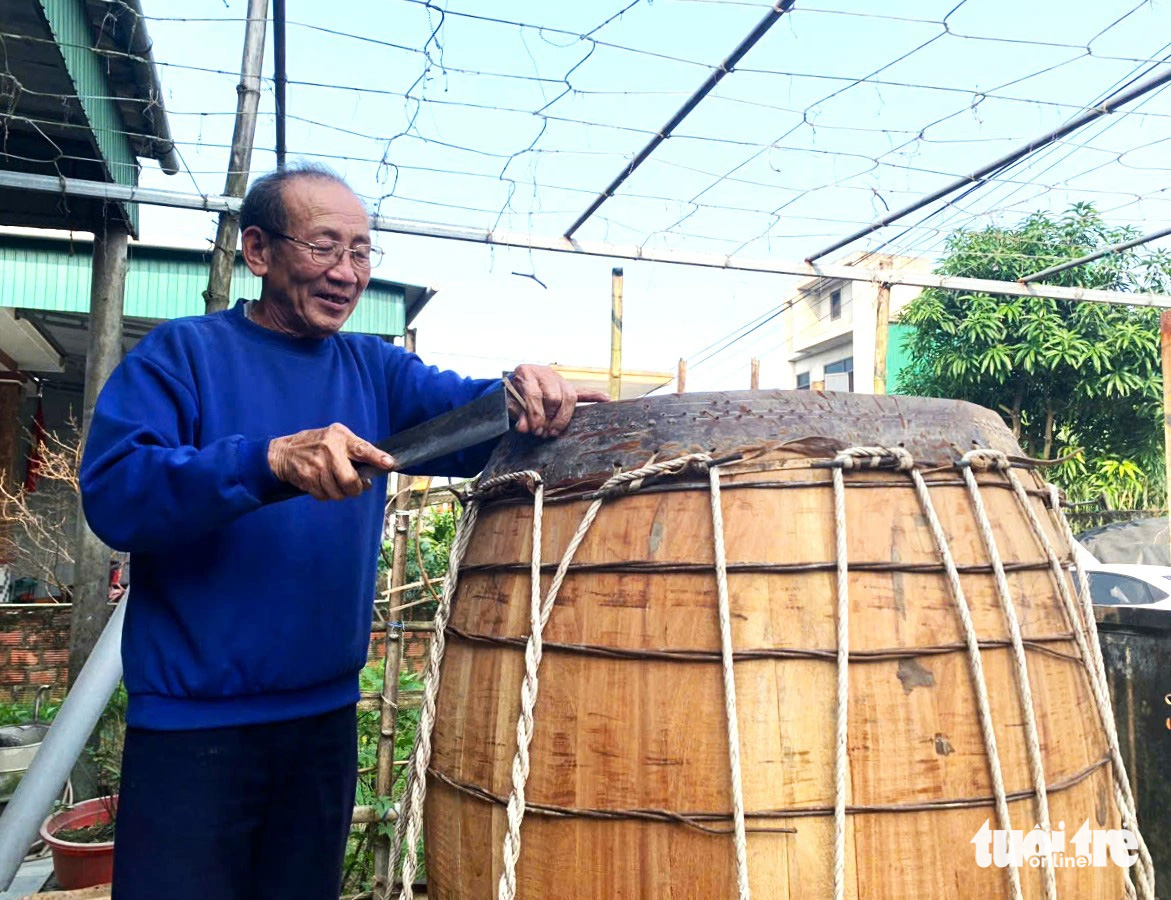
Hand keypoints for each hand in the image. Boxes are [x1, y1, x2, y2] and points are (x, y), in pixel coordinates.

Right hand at [268, 423, 395, 500]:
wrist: (284, 452)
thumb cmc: (317, 444)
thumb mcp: (336, 437)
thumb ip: (355, 450)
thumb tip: (371, 474)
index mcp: (340, 438)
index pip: (362, 448)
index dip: (377, 458)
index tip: (389, 464)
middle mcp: (329, 450)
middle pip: (350, 480)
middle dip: (355, 489)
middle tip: (355, 488)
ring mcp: (317, 465)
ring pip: (337, 492)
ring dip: (339, 493)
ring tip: (334, 483)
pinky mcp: (307, 477)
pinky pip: (324, 496)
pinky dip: (326, 494)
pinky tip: (321, 483)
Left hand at [508, 364, 608, 437]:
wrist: (516, 384)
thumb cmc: (513, 394)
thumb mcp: (510, 403)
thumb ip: (517, 414)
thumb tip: (525, 428)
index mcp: (526, 372)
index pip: (534, 394)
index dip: (535, 414)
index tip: (534, 430)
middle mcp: (544, 372)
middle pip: (554, 396)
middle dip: (548, 418)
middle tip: (542, 433)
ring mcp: (558, 378)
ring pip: (569, 397)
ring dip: (563, 417)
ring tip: (554, 431)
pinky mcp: (567, 386)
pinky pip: (583, 392)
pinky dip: (594, 396)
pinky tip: (605, 399)